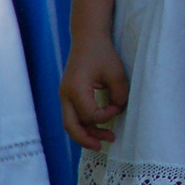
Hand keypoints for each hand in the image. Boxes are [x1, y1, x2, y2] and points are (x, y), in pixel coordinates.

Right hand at [59, 34, 128, 149]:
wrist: (87, 38)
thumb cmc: (102, 53)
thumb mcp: (116, 72)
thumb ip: (119, 93)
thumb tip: (119, 110)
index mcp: (75, 89)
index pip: (90, 114)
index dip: (106, 116)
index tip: (118, 106)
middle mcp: (65, 95)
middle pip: (71, 126)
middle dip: (86, 139)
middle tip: (102, 146)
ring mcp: (65, 96)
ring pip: (71, 123)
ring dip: (86, 133)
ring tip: (104, 140)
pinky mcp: (69, 94)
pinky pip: (74, 115)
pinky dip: (84, 123)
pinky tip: (97, 128)